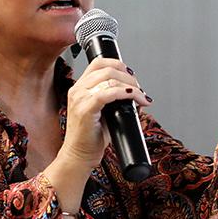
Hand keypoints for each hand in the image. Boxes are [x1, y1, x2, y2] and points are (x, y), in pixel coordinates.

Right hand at [57, 57, 151, 171]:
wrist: (79, 155)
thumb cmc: (91, 137)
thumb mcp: (104, 112)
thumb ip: (115, 99)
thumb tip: (136, 94)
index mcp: (80, 88)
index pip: (98, 63)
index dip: (118, 64)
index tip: (131, 75)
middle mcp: (77, 90)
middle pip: (106, 68)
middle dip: (129, 76)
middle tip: (139, 88)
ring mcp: (80, 99)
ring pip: (109, 79)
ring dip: (131, 85)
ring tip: (140, 95)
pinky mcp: (85, 110)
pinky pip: (108, 94)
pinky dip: (125, 93)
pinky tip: (135, 98)